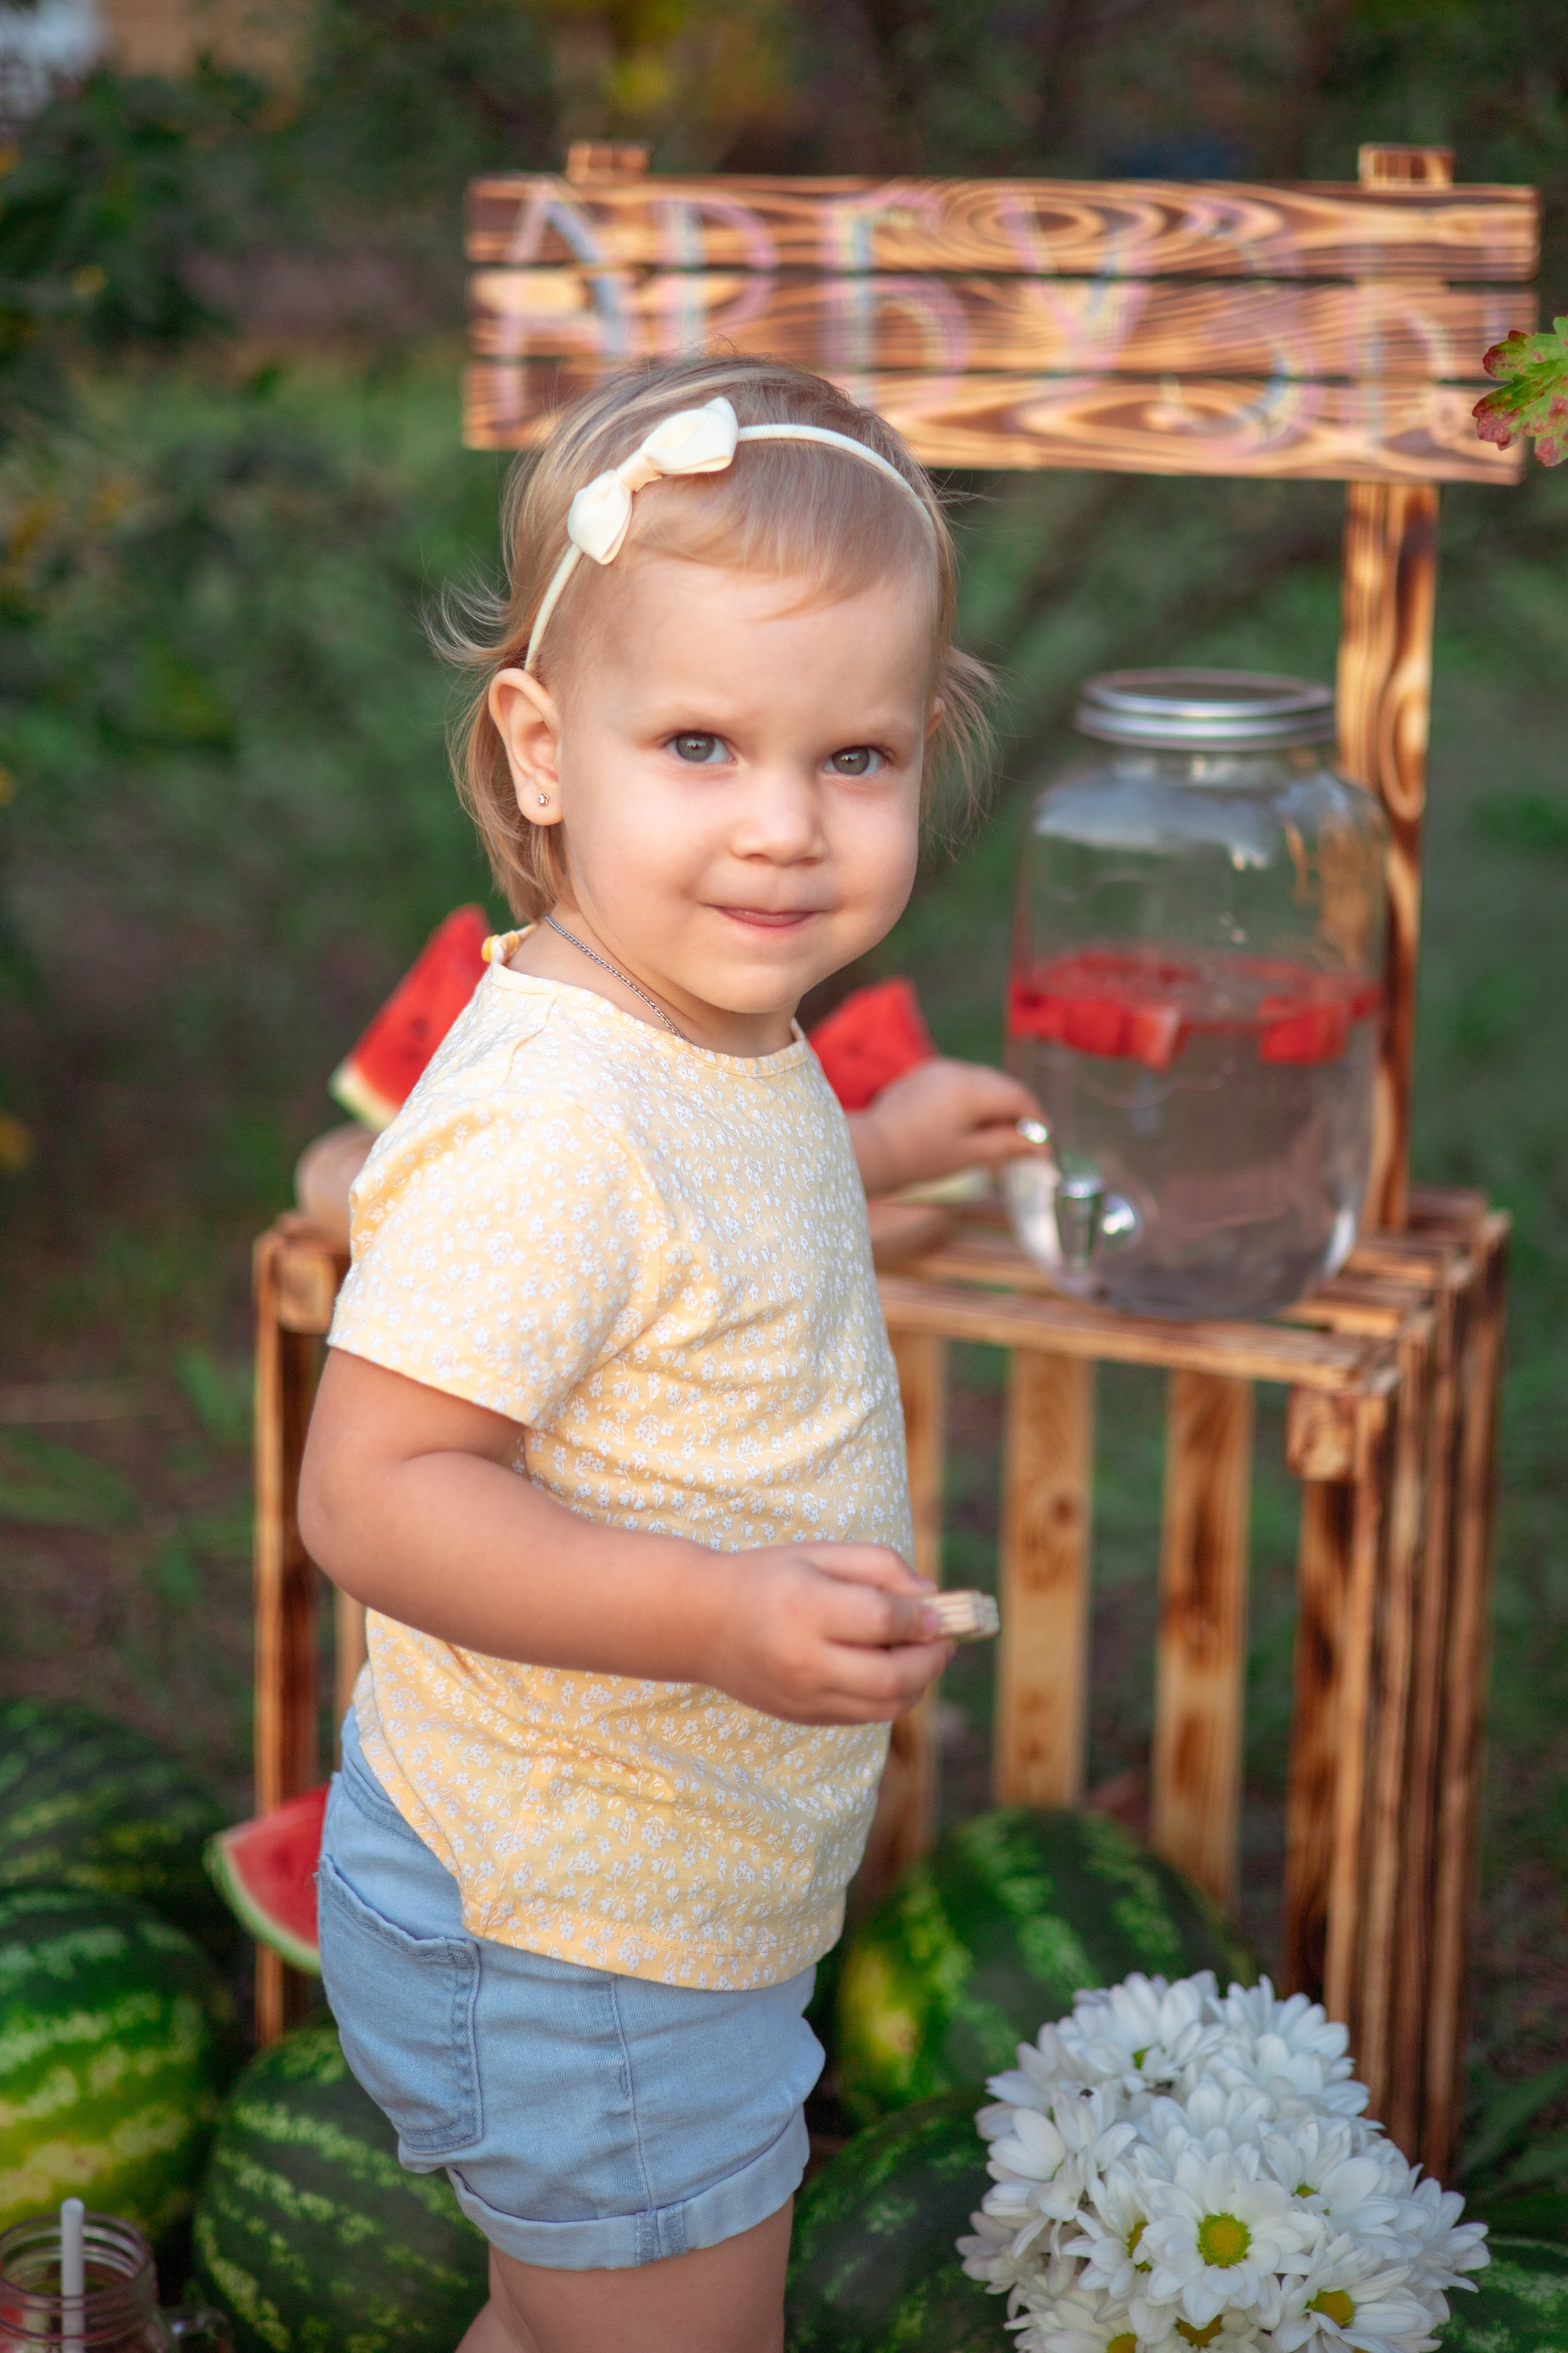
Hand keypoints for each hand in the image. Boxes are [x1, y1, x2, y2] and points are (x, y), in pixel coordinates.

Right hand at [702, 1542, 953, 1724]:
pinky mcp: (804, 1717)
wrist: (702, 1623)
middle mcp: (804, 1659)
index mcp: (806, 1606)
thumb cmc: (769, 1578)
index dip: (923, 1617)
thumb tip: (932, 1599)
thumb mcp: (821, 1553)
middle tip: (945, 1641)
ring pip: (885, 1706)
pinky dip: (889, 1697)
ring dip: (918, 1683)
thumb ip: (881, 1566)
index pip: (883, 1620)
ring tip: (921, 1656)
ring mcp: (803, 1696)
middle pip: (891, 1676)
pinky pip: (864, 1716)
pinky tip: (888, 1669)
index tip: (940, 1611)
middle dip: (932, 1660)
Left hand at [849, 1058, 1048, 1195]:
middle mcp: (958, 1070)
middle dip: (1018, 1112)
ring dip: (996, 1104)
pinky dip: (973, 1099)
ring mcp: (938, 1068)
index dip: (1036, 1120)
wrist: (870, 1150)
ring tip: (998, 1135)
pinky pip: (961, 1081)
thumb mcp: (969, 1155)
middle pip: (1002, 1085)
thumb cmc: (920, 1158)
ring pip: (982, 1081)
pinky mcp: (923, 1074)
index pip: (1019, 1097)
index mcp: (972, 1089)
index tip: (1043, 1143)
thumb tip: (1040, 1147)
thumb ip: (1007, 1145)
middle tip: (1024, 1142)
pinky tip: (971, 1123)